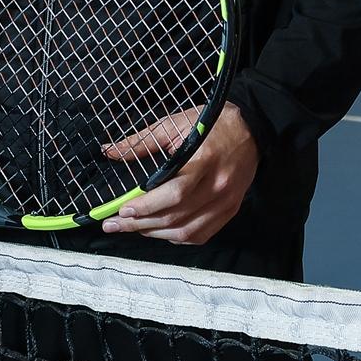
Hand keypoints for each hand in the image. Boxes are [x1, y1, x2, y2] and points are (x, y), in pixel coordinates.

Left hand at [100, 103, 258, 243]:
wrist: (251, 128)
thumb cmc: (210, 123)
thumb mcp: (174, 124)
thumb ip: (141, 142)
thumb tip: (110, 152)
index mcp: (204, 161)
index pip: (173, 194)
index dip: (146, 206)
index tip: (122, 210)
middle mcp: (217, 186)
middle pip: (175, 216)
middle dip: (140, 223)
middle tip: (114, 224)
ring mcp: (226, 202)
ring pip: (186, 231)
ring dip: (155, 233)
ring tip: (134, 227)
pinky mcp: (230, 210)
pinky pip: (200, 234)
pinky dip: (177, 236)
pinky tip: (160, 231)